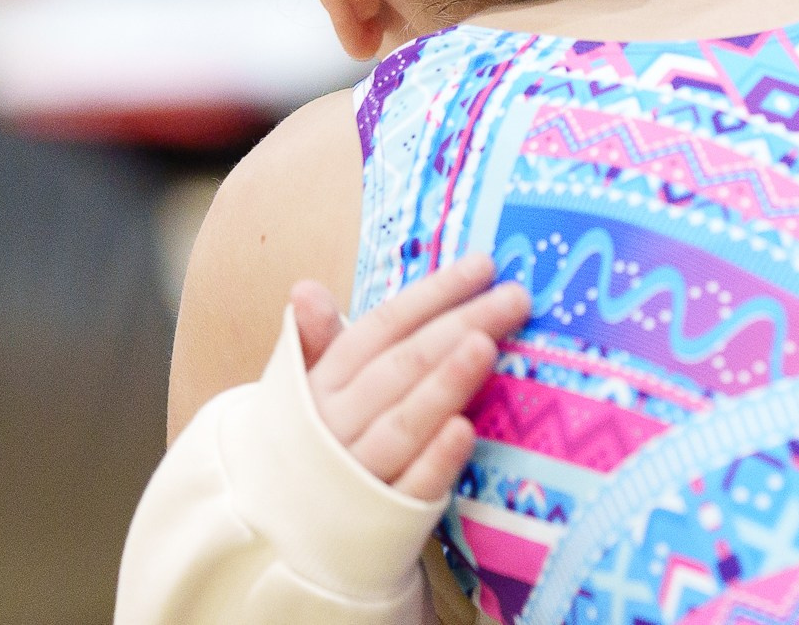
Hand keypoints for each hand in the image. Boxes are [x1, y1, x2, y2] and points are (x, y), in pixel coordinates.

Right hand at [290, 254, 530, 501]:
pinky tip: (466, 430)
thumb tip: (305, 289)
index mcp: (321, 382)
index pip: (382, 327)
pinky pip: (411, 487)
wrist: (284, 534)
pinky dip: (437, 459)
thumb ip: (318, 339)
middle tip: (513, 298)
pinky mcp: (382, 519)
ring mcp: (356, 473)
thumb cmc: (317, 442)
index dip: (432, 294)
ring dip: (444, 385)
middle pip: (402, 366)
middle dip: (458, 326)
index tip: (483, 265)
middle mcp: (335, 423)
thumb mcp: (308, 388)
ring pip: (403, 424)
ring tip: (485, 346)